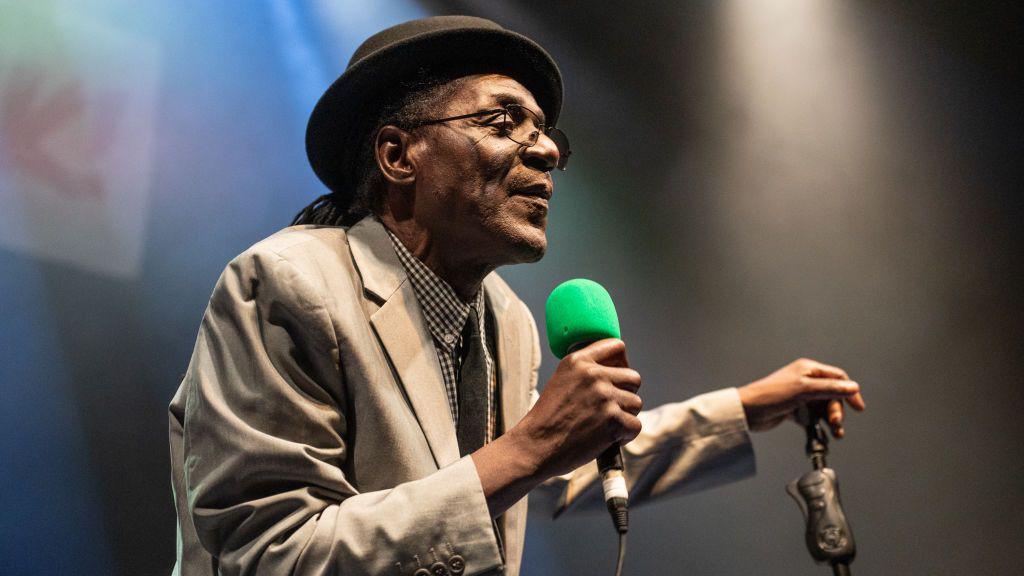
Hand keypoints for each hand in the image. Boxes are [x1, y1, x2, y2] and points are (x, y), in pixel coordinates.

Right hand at [511, 338, 642, 478]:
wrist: (535, 446)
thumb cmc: (548, 418)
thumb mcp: (561, 380)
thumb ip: (585, 370)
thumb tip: (617, 370)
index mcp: (578, 361)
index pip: (616, 347)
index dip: (622, 364)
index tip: (616, 378)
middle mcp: (593, 375)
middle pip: (633, 377)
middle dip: (626, 394)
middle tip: (610, 408)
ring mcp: (604, 397)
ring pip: (636, 403)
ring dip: (625, 416)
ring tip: (605, 425)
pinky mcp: (613, 420)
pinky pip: (635, 425)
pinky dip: (625, 435)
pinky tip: (607, 438)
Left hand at [737, 358, 865, 437]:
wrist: (747, 411)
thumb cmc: (771, 395)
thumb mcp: (803, 390)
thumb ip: (829, 389)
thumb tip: (853, 387)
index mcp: (808, 370)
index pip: (837, 378)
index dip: (849, 392)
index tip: (858, 407)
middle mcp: (806, 381)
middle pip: (832, 396)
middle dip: (837, 410)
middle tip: (836, 423)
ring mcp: (801, 396)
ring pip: (824, 408)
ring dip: (831, 420)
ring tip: (836, 433)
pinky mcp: (795, 410)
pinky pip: (813, 418)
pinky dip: (820, 426)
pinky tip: (824, 436)